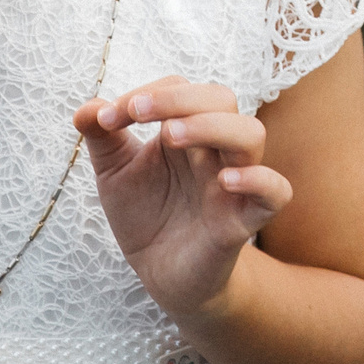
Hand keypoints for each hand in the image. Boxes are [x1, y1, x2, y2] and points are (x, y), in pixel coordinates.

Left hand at [72, 79, 292, 323]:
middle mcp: (213, 149)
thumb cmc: (145, 214)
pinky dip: (260, 180)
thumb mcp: (114, 172)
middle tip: (138, 113)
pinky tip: (226, 180)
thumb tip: (87, 109)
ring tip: (169, 137)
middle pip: (221, 99)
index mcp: (186, 130)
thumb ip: (101, 137)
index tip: (107, 118)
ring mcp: (232, 182)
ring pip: (252, 135)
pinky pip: (276, 192)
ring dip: (211, 126)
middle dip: (179, 99)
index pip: (181, 89)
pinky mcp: (243, 220)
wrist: (161, 273)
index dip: (146, 94)